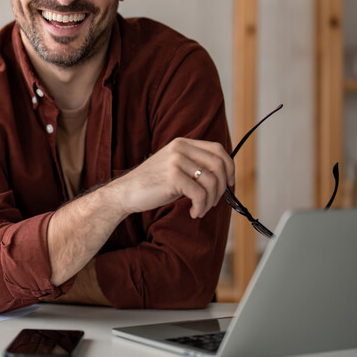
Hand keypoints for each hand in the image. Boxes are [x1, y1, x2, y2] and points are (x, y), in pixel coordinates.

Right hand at [110, 138, 233, 218]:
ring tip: (200, 209)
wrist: (126, 192)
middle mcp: (180, 148)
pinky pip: (199, 195)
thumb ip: (194, 165)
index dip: (230, 167)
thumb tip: (223, 177)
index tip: (230, 183)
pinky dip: (201, 207)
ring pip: (211, 182)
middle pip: (218, 165)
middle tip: (214, 201)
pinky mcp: (173, 177)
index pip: (218, 149)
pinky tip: (194, 212)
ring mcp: (176, 161)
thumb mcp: (175, 167)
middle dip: (222, 187)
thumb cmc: (152, 184)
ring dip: (210, 201)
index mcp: (182, 143)